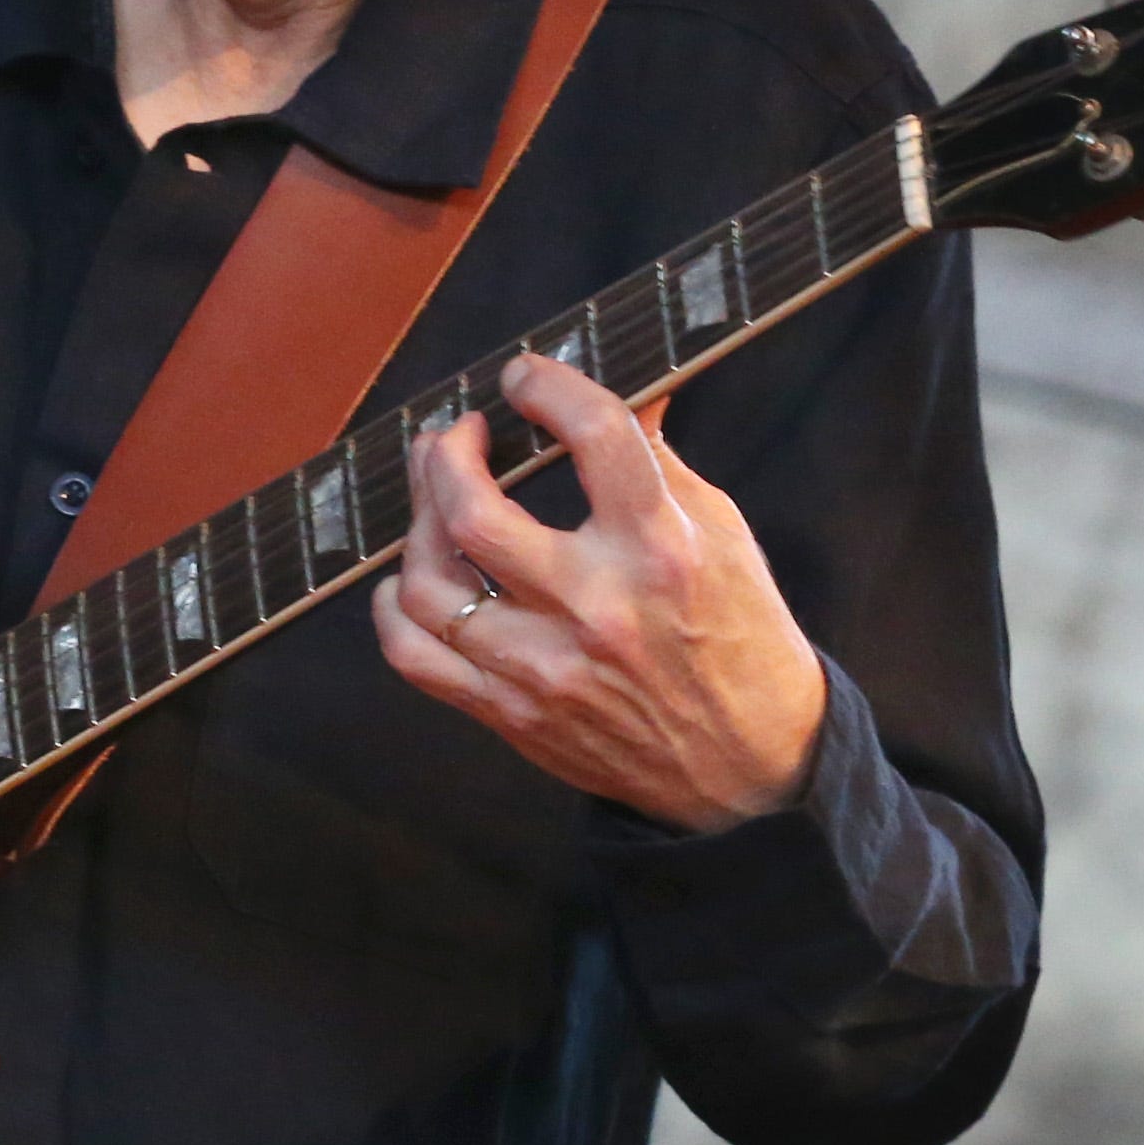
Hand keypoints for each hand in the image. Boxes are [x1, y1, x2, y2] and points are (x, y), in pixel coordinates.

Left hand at [372, 354, 827, 831]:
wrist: (748, 767)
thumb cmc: (740, 636)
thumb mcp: (724, 533)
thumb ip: (659, 460)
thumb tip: (625, 388)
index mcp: (662, 548)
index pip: (593, 434)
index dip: (547, 385)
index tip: (525, 377)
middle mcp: (598, 607)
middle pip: (475, 513)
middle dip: (448, 454)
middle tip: (457, 435)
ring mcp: (548, 667)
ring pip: (429, 583)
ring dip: (416, 522)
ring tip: (433, 497)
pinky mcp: (516, 713)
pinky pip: (417, 656)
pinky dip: (395, 609)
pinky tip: (412, 578)